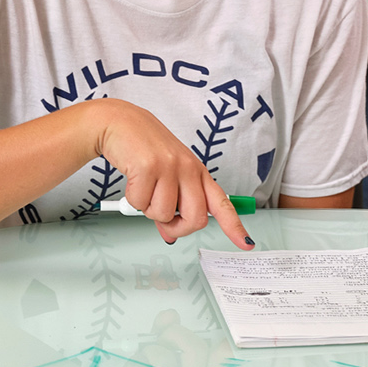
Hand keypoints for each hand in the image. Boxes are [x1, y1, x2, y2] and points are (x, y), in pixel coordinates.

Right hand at [93, 99, 252, 249]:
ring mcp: (170, 167)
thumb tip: (170, 235)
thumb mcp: (166, 176)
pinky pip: (141, 203)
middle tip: (163, 219)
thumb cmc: (145, 150)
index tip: (246, 243)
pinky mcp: (149, 167)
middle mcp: (189, 169)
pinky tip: (133, 181)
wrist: (121, 123)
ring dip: (148, 210)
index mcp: (198, 172)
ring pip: (165, 214)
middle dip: (177, 227)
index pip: (222, 203)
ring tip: (144, 188)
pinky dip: (133, 199)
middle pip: (195, 219)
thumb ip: (172, 208)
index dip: (235, 226)